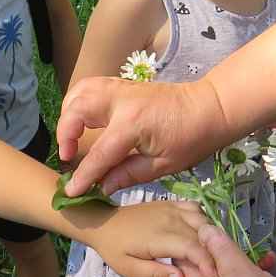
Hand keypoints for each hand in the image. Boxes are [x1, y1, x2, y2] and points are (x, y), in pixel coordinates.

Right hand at [57, 76, 230, 195]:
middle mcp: (122, 101)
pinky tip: (82, 120)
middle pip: (77, 111)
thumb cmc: (192, 138)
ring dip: (68, 114)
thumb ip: (128, 174)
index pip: (100, 153)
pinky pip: (90, 87)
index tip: (70, 191)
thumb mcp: (163, 165)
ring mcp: (121, 88)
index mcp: (134, 124)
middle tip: (69, 157)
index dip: (83, 175)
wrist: (210, 108)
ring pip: (79, 92)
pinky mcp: (123, 85)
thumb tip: (102, 187)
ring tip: (72, 138)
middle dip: (66, 135)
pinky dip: (79, 101)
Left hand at [84, 200, 213, 276]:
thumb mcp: (130, 269)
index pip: (192, 248)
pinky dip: (203, 220)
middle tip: (216, 269)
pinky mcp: (171, 203)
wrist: (104, 223)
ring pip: (202, 219)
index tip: (213, 276)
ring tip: (210, 253)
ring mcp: (171, 208)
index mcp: (159, 236)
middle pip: (201, 234)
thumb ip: (156, 275)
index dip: (206, 262)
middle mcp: (169, 218)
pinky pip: (195, 208)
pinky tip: (200, 234)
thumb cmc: (116, 250)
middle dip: (213, 252)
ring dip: (210, 236)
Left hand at [174, 225, 275, 276]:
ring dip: (244, 270)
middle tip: (250, 249)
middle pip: (208, 271)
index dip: (200, 240)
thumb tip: (202, 230)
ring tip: (267, 263)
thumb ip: (219, 247)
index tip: (219, 230)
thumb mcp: (237, 267)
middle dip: (229, 256)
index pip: (185, 257)